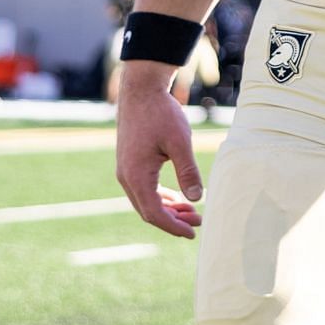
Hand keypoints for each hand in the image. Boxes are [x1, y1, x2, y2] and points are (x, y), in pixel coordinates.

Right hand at [113, 64, 204, 238]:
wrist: (141, 90)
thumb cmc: (161, 113)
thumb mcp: (180, 142)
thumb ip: (187, 171)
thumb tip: (197, 199)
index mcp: (136, 176)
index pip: (154, 213)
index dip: (174, 226)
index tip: (193, 233)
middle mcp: (127, 177)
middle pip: (148, 211)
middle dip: (173, 220)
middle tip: (198, 222)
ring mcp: (126, 171)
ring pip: (146, 201)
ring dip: (168, 209)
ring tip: (192, 212)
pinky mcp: (129, 163)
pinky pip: (144, 189)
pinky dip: (161, 197)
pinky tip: (178, 197)